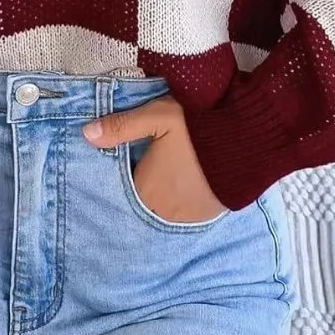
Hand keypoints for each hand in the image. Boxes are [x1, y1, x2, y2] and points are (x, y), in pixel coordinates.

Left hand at [82, 95, 226, 222]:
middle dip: (142, 186)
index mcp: (145, 190)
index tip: (130, 162)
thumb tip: (87, 134)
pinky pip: (185, 213)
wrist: (247, 140)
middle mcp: (163, 211)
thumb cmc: (197, 127)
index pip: (122, 190)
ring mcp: (187, 217)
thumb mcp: (156, 116)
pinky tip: (186, 182)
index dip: (125, 175)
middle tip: (150, 166)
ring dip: (162, 196)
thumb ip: (121, 126)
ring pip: (163, 209)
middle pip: (142, 202)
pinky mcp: (208, 216)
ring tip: (169, 174)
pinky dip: (182, 201)